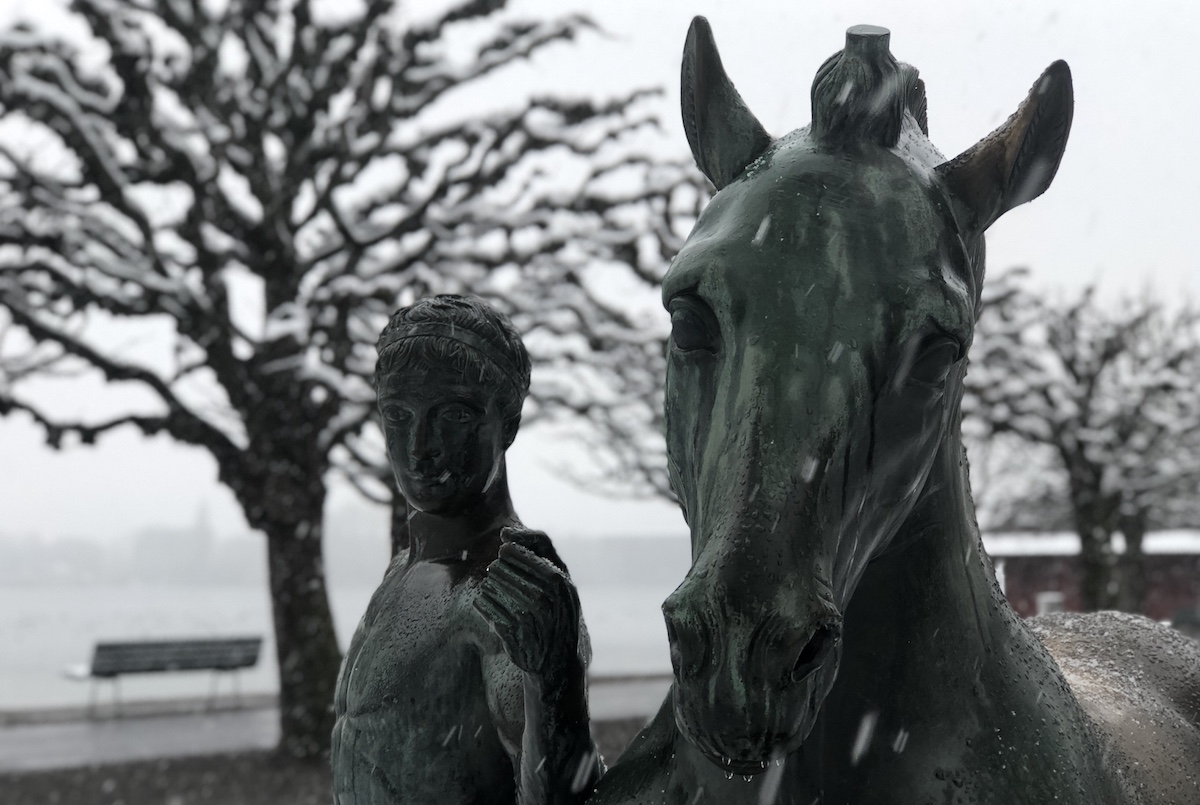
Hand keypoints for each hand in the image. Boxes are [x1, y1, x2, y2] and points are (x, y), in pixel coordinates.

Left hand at [473, 527, 581, 676]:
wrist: (558, 660)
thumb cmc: (557, 609)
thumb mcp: (560, 577)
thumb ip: (539, 548)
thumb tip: (505, 533)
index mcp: (558, 583)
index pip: (521, 554)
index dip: (510, 552)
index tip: (505, 552)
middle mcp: (545, 601)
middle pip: (501, 570)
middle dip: (497, 570)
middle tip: (498, 573)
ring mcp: (529, 620)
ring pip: (491, 588)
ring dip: (489, 586)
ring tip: (494, 588)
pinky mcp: (513, 637)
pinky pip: (486, 610)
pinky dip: (483, 604)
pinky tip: (487, 603)